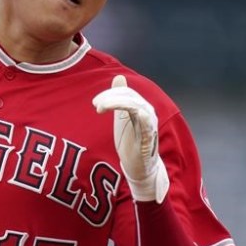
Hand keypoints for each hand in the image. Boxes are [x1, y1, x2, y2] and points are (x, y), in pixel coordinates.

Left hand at [92, 75, 169, 202]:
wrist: (140, 168)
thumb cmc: (131, 144)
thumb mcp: (122, 118)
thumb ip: (119, 100)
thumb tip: (119, 77)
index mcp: (140, 107)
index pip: (125, 92)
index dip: (110, 93)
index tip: (95, 103)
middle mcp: (147, 112)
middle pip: (129, 95)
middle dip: (110, 96)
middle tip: (95, 104)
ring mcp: (149, 122)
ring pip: (134, 103)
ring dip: (115, 101)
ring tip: (100, 108)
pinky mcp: (148, 134)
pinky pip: (142, 116)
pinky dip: (129, 110)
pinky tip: (113, 112)